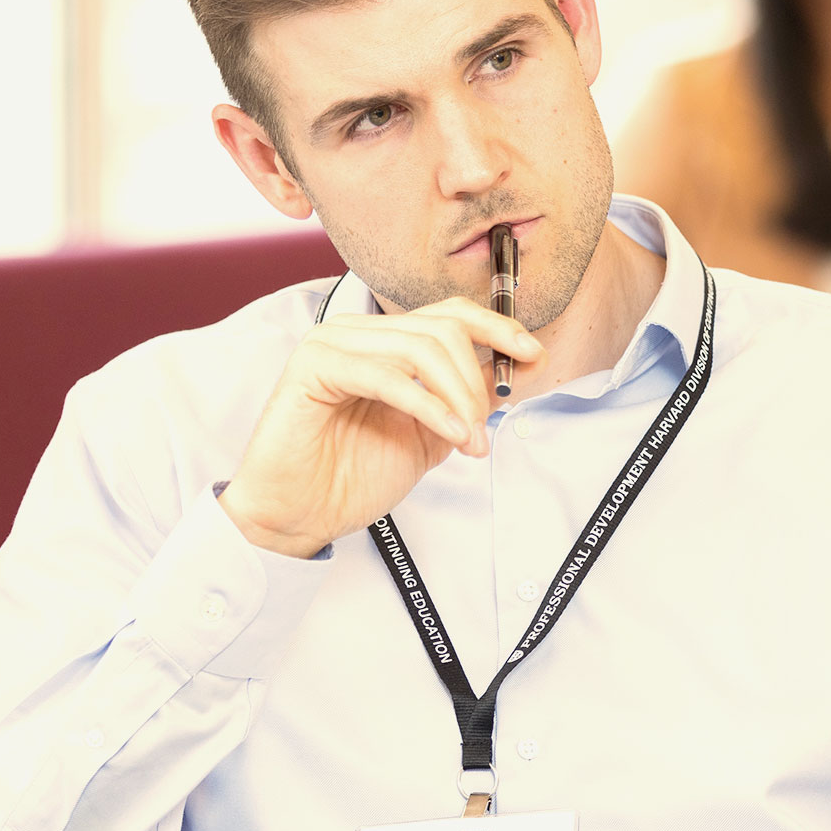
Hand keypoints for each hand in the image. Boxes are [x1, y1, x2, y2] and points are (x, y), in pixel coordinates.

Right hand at [220, 299, 543, 557]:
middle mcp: (356, 332)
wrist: (298, 516)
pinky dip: (429, 405)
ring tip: (469, 441)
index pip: (449, 313)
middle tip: (486, 428)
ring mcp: (331, 343)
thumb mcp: (431, 435)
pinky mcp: (312, 367)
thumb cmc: (351, 477)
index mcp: (382, 340)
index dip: (497, 327)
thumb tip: (517, 370)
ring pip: (421, 347)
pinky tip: (450, 432)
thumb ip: (467, 400)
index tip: (533, 355)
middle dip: (476, 379)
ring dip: (458, 397)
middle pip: (442, 328)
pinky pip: (387, 375)